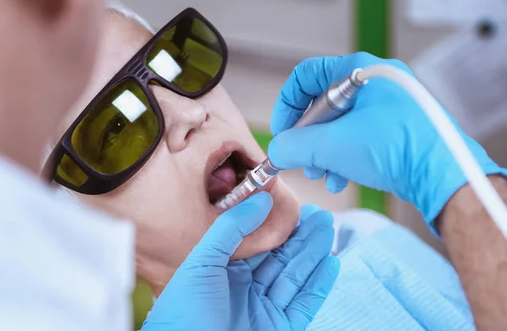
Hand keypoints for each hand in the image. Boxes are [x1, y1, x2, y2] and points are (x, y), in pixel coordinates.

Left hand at [141, 195, 339, 330]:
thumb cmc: (184, 313)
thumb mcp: (202, 262)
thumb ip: (230, 228)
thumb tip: (260, 198)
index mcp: (224, 274)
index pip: (256, 245)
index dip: (276, 226)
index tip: (293, 206)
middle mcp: (246, 291)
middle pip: (280, 259)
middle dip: (300, 237)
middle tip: (320, 215)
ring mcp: (264, 311)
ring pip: (295, 277)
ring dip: (313, 254)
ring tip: (328, 229)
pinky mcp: (280, 329)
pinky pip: (304, 304)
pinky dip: (319, 285)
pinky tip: (331, 263)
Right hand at [268, 52, 503, 226]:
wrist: (443, 174)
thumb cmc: (398, 148)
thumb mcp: (331, 145)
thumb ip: (294, 146)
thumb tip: (277, 151)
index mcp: (358, 72)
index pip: (305, 76)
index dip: (286, 104)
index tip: (282, 131)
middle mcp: (374, 82)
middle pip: (322, 104)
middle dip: (307, 136)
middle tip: (301, 157)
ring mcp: (388, 105)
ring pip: (340, 123)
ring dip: (324, 150)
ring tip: (322, 173)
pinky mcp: (397, 128)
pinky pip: (359, 135)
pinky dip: (344, 155)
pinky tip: (342, 178)